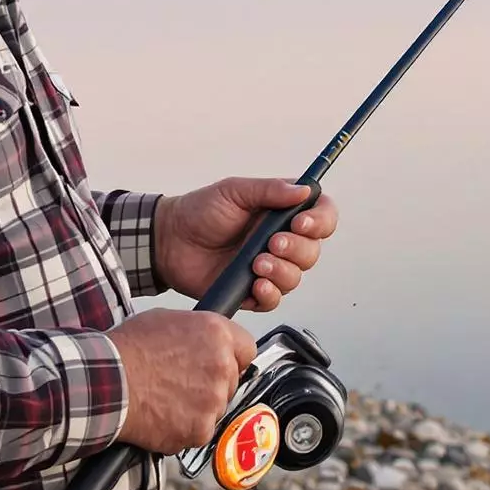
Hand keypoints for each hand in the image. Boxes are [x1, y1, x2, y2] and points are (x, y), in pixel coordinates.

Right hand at [110, 312, 257, 453]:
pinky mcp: (201, 429)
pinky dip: (184, 428)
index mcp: (217, 334)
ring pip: (216, 407)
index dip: (232, 357)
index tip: (219, 363)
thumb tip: (204, 341)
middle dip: (211, 384)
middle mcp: (222, 367)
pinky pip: (200, 431)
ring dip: (198, 407)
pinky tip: (163, 415)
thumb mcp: (166, 320)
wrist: (107, 383)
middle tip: (181, 383)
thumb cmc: (128, 350)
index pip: (247, 348)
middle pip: (231, 381)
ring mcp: (214, 400)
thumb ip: (197, 332)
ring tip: (166, 399)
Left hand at [153, 177, 338, 310]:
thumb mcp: (234, 190)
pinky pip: (274, 299)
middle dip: (297, 248)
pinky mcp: (252, 291)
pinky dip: (268, 294)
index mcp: (280, 213)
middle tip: (272, 243)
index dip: (320, 221)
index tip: (301, 222)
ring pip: (295, 277)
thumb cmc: (199, 212)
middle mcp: (279, 240)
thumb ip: (270, 190)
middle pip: (312, 250)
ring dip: (281, 271)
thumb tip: (303, 190)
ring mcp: (267, 267)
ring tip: (256, 263)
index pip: (321, 216)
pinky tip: (255, 285)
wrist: (169, 241)